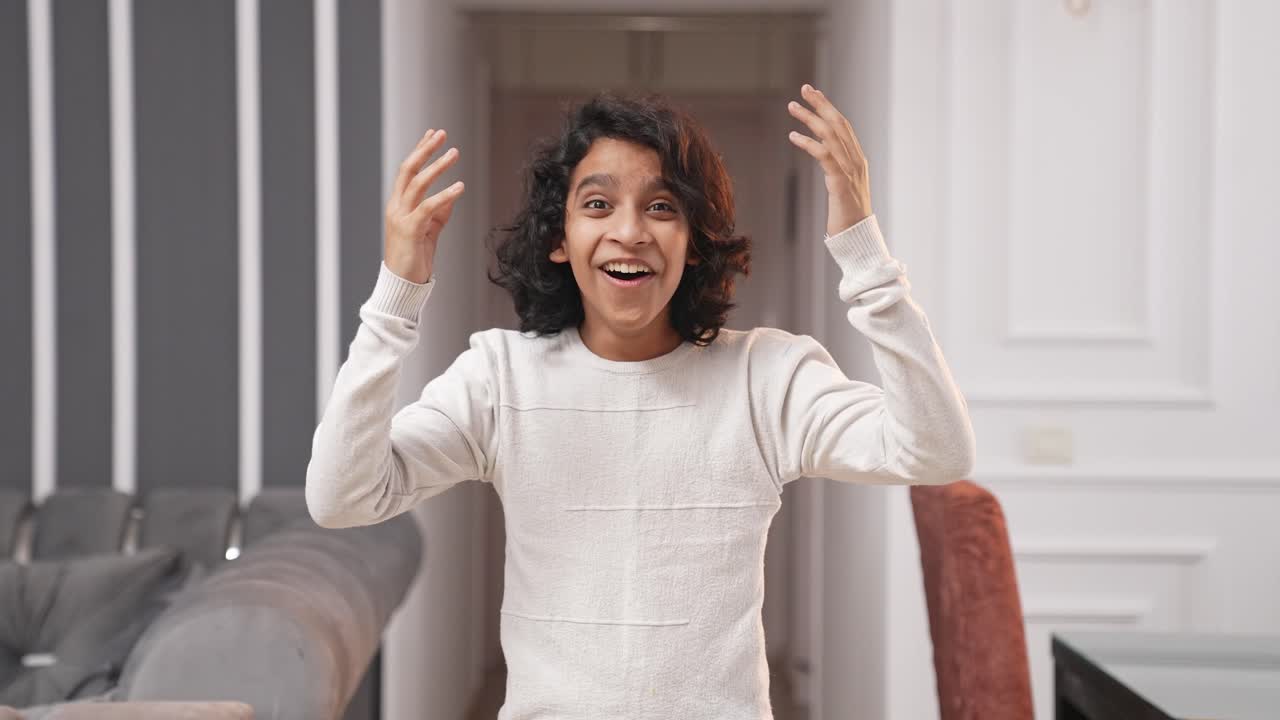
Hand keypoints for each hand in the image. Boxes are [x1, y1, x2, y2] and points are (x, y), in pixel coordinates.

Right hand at [384, 129, 464, 283]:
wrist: (403, 285)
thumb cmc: (414, 258)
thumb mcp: (429, 231)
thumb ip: (438, 213)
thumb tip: (451, 196)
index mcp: (398, 205)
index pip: (408, 171)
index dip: (420, 151)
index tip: (433, 134)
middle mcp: (396, 207)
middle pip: (409, 170)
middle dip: (425, 150)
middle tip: (442, 134)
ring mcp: (400, 218)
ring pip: (418, 184)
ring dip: (437, 166)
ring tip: (454, 153)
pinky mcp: (409, 230)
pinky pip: (428, 208)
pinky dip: (444, 195)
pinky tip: (459, 187)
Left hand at [787, 84, 872, 235]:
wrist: (858, 237)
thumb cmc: (847, 216)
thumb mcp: (843, 187)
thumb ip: (836, 169)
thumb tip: (825, 156)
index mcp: (857, 159)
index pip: (843, 126)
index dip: (829, 108)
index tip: (815, 94)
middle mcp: (856, 160)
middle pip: (838, 123)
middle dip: (821, 104)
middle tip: (804, 88)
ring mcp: (850, 170)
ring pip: (830, 135)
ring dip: (810, 118)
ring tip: (792, 107)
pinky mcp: (840, 182)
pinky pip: (824, 156)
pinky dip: (808, 143)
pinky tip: (793, 136)